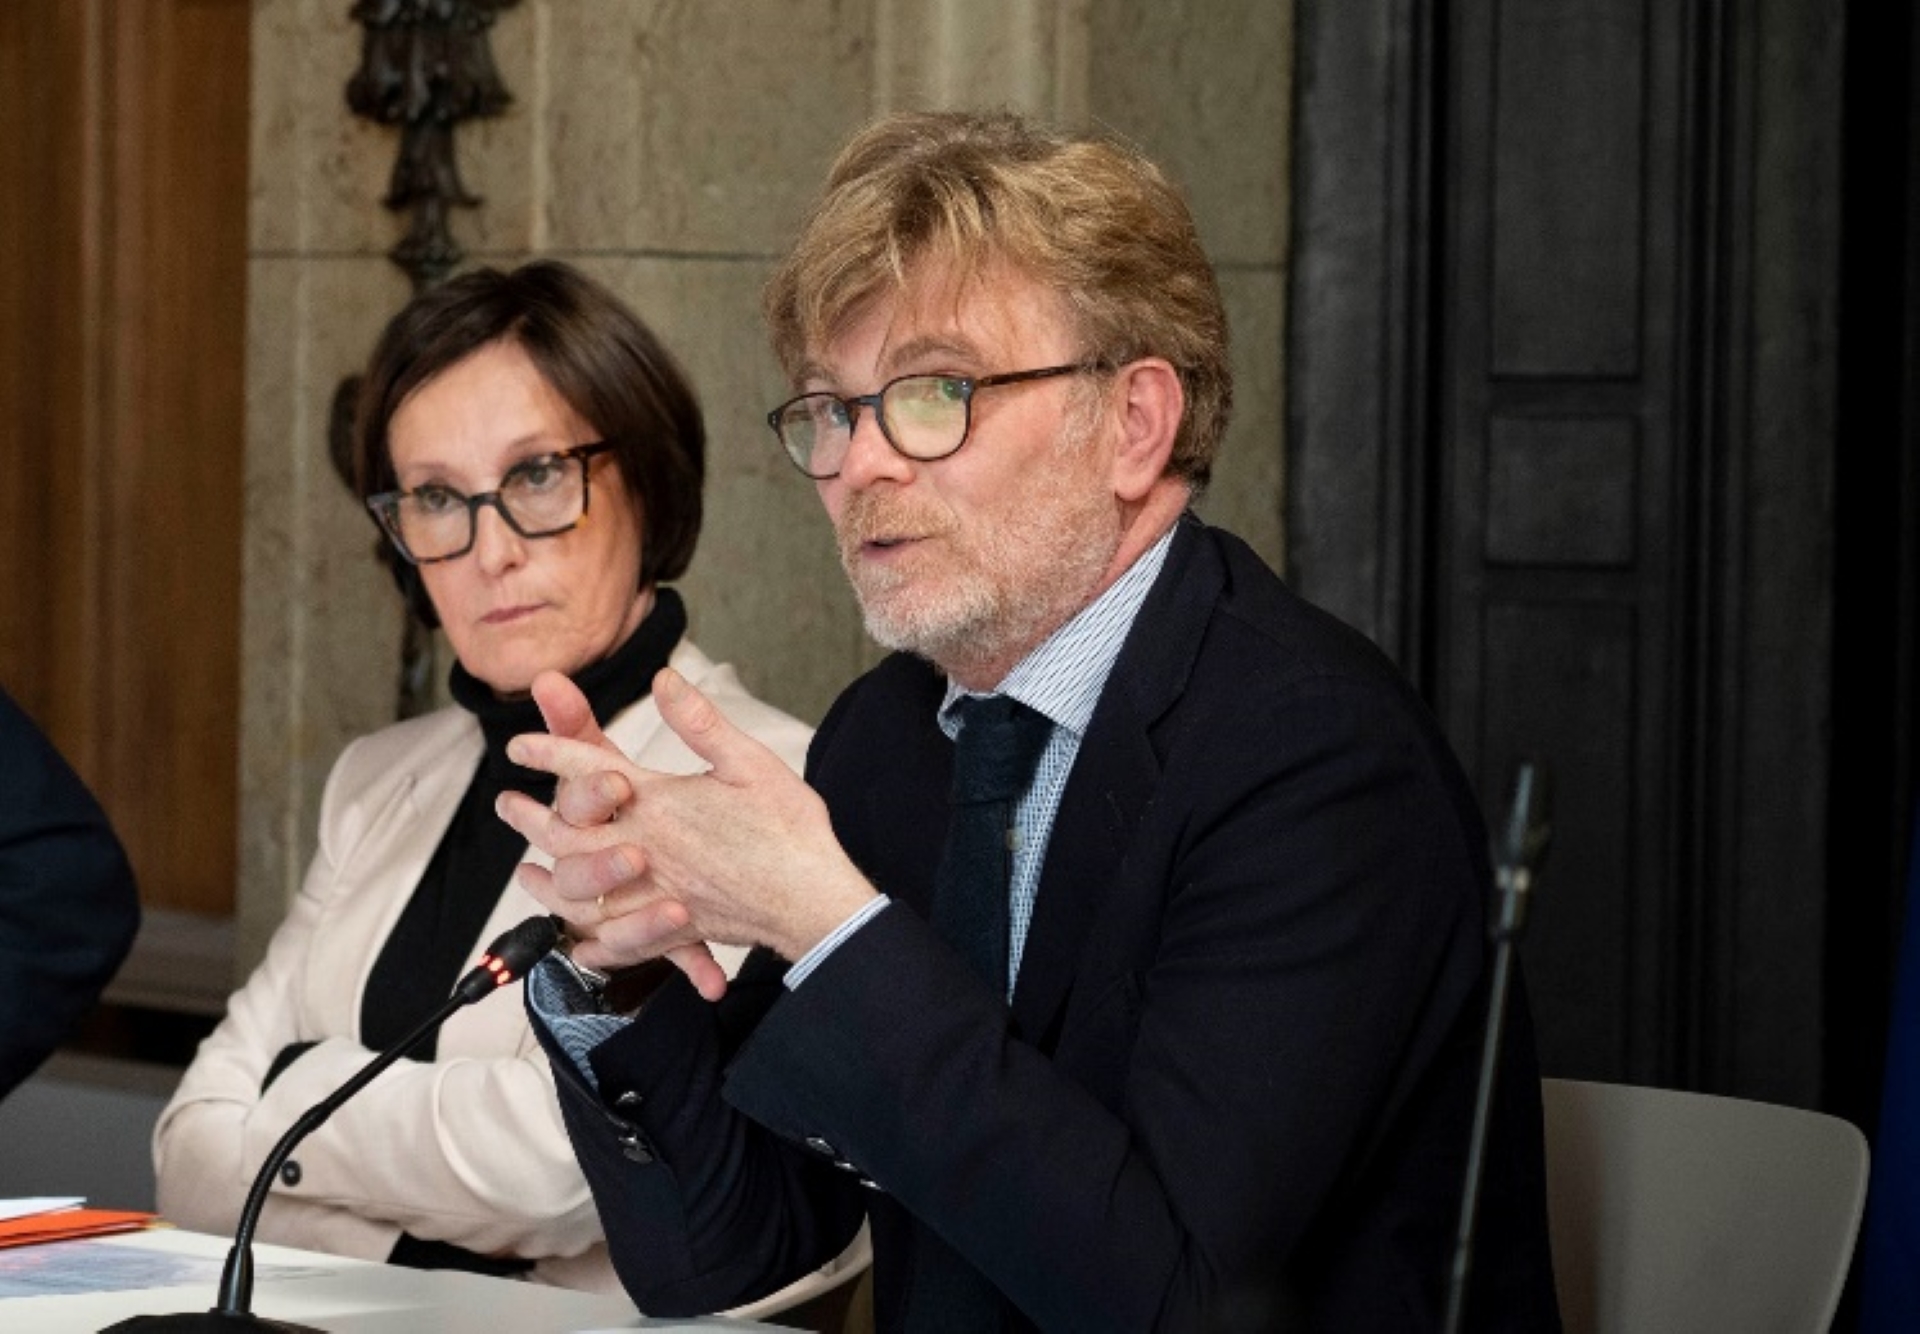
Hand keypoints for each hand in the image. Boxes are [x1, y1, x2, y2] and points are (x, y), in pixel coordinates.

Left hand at [497, 668, 878, 991]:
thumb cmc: (789, 829)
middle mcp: (646, 849)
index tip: (518, 746)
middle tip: (506, 805)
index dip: (548, 753)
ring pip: (581, 890)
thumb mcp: (748, 763)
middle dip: (532, 817)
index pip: (588, 770)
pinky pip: (617, 939)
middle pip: (568, 833)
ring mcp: (655, 894)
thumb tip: (664, 681)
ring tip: (526, 873)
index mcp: (659, 803)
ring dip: (547, 879)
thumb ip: (700, 723)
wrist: (813, 899)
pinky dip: (590, 938)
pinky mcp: (674, 929)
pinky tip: (578, 938)